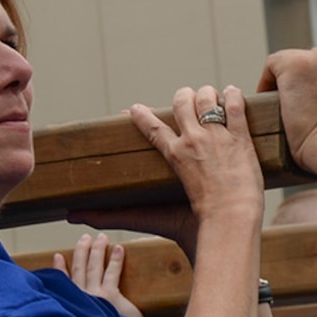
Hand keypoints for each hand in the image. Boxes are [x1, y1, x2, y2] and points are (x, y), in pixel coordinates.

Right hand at [53, 232, 145, 316]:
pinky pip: (112, 272)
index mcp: (73, 307)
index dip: (60, 269)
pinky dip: (115, 259)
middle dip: (82, 252)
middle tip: (85, 238)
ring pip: (94, 267)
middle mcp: (80, 299)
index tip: (58, 256)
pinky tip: (118, 248)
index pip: (64, 284)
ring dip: (96, 251)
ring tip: (100, 238)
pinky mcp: (110, 297)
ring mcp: (95, 296)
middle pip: (79, 270)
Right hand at [126, 86, 263, 252]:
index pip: (152, 127)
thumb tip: (76, 218)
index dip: (142, 116)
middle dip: (185, 96)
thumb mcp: (154, 214)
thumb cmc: (195, 223)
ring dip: (208, 94)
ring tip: (213, 97)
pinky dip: (233, 95)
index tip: (136, 109)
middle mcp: (192, 140)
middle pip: (182, 102)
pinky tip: (232, 93)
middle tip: (190, 100)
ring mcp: (217, 136)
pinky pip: (235, 106)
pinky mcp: (240, 138)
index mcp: (173, 155)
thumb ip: (118, 214)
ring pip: (207, 98)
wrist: (229, 219)